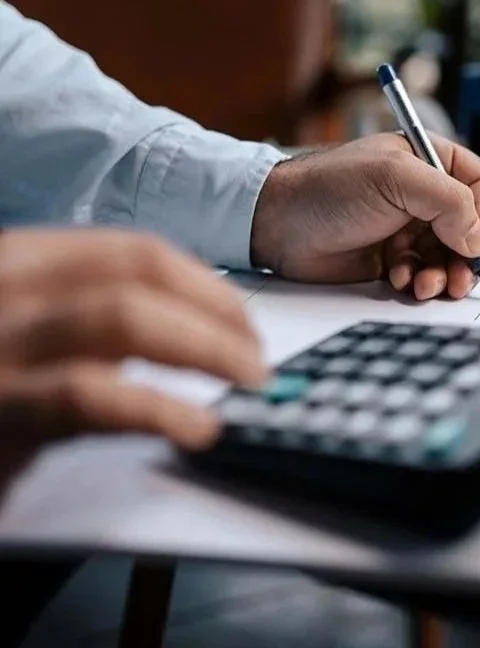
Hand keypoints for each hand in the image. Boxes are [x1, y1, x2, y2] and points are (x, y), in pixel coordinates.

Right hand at [0, 228, 264, 480]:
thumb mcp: (30, 333)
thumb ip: (90, 316)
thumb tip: (189, 323)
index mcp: (20, 260)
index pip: (133, 251)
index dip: (204, 283)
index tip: (243, 318)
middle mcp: (7, 284)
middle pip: (139, 274)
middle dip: (215, 312)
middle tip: (256, 355)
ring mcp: (0, 340)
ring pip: (125, 317)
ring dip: (205, 347)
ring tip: (247, 380)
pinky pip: (89, 396)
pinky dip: (158, 408)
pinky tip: (198, 427)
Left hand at [251, 133, 479, 299]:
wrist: (276, 223)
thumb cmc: (329, 187)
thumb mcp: (395, 179)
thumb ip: (448, 201)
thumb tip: (478, 240)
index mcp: (427, 161)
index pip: (479, 186)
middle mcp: (420, 194)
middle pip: (468, 229)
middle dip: (465, 257)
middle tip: (459, 279)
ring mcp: (405, 227)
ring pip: (447, 257)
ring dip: (442, 274)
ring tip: (425, 285)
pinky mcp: (388, 258)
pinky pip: (420, 274)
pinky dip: (416, 282)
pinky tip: (398, 280)